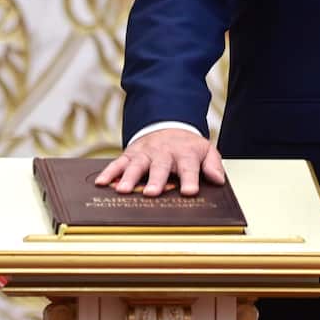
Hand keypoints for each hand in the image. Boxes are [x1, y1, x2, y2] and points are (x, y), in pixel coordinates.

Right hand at [94, 128, 224, 196]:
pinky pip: (118, 163)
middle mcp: (164, 153)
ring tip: (123, 190)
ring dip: (129, 177)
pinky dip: (109, 172)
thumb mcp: (205, 151)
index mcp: (185, 153)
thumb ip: (212, 165)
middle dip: (156, 180)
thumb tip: (218, 180)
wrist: (169, 125)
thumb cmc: (187, 146)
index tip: (190, 191)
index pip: (189, 166)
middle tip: (152, 193)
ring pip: (137, 165)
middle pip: (160, 166)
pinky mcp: (130, 154)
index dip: (190, 179)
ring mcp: (145, 153)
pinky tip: (101, 182)